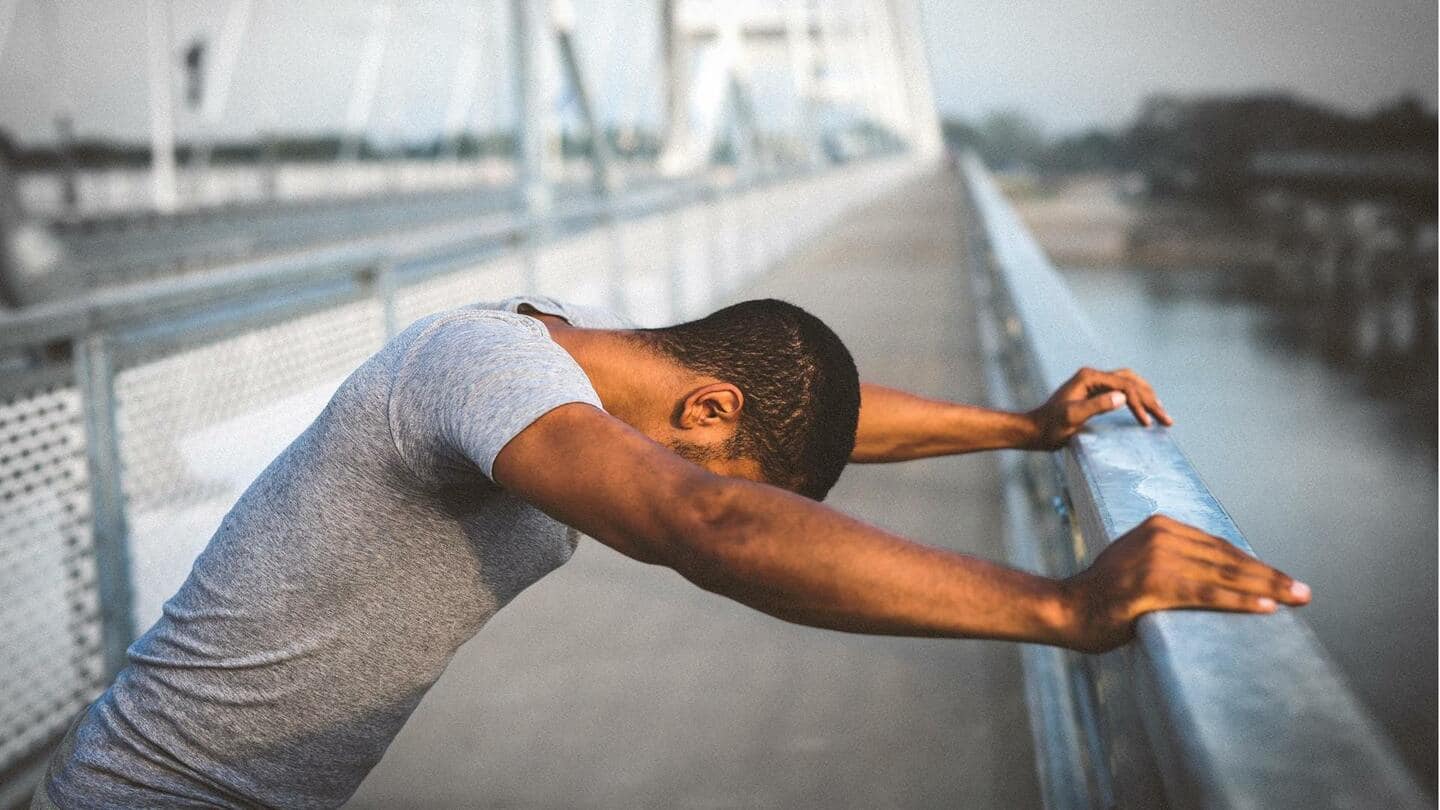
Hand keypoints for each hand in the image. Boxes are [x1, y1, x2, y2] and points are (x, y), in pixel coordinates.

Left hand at [1026, 366, 1173, 449]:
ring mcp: (1094, 383)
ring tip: (1161, 414)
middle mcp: (1093, 376)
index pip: (1124, 386)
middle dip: (1150, 399)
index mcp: (1089, 377)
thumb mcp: (1072, 417)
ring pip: (1129, 383)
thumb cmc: (1051, 426)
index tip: (1147, 423)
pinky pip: (1122, 390)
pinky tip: (1145, 410)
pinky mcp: (1095, 392)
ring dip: (1147, 397)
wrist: (1035, 430)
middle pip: (1131, 381)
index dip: (1139, 403)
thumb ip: (1096, 406)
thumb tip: (1123, 397)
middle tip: (1166, 419)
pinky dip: (1137, 399)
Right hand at [1061, 515, 1309, 653]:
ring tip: (1296, 599)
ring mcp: (1156, 558)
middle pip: (1227, 557)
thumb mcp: (1139, 564)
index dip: (1254, 564)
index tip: (1283, 580)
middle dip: (1269, 576)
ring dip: (1266, 588)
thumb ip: (1172, 561)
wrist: (1066, 608)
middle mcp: (1161, 535)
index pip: (1218, 545)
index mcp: (1159, 526)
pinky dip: (1239, 600)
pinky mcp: (1154, 584)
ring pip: (1223, 574)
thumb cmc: (1105, 596)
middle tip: (1304, 593)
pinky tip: (1266, 606)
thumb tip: (1215, 575)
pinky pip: (1207, 593)